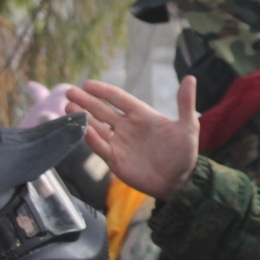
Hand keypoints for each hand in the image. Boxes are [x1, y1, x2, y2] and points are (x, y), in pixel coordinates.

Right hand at [65, 76, 198, 200]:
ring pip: (96, 127)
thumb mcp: (188, 126)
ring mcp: (120, 143)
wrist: (179, 181)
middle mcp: (127, 127)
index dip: (103, 91)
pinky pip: (100, 147)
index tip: (87, 84)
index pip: (119, 99)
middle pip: (102, 110)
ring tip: (68, 107)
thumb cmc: (184, 152)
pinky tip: (82, 129)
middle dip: (86, 101)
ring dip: (83, 118)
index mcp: (142, 115)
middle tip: (69, 92)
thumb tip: (190, 78)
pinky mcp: (115, 160)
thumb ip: (185, 103)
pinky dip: (90, 138)